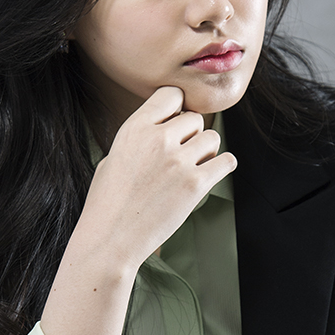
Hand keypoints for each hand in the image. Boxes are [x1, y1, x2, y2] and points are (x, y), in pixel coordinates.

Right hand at [75, 86, 236, 271]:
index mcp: (134, 128)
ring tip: (191, 169)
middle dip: (191, 135)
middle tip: (180, 157)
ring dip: (206, 151)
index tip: (174, 125)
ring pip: (212, 138)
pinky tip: (209, 176)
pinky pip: (226, 161)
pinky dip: (221, 167)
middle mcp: (158, 139)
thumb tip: (166, 125)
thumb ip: (142, 137)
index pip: (171, 94)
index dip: (176, 108)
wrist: (109, 240)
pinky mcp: (195, 184)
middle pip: (195, 118)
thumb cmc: (108, 202)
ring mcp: (178, 161)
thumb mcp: (114, 156)